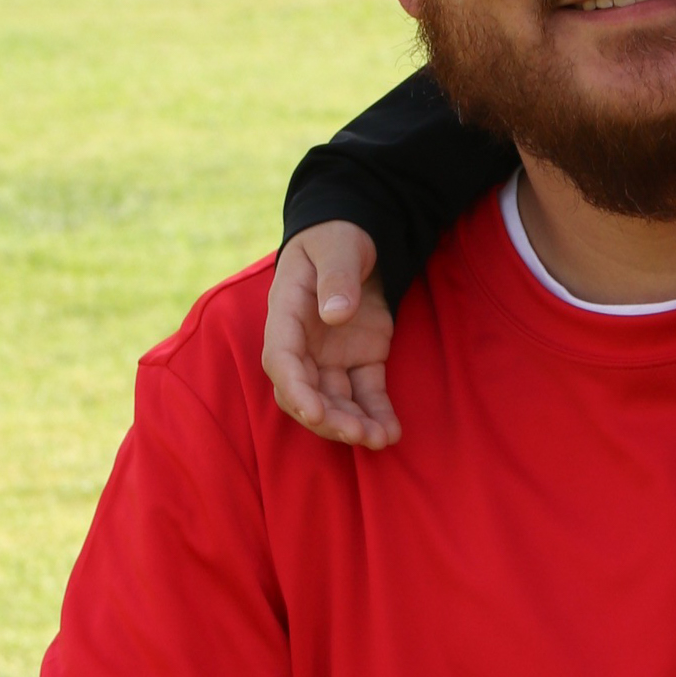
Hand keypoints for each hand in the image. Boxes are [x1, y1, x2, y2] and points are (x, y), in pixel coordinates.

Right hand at [263, 223, 399, 449]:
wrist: (358, 236)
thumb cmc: (337, 237)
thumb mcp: (336, 247)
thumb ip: (336, 277)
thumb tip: (335, 315)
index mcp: (288, 314)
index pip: (282, 360)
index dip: (295, 389)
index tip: (314, 411)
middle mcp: (304, 344)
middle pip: (306, 391)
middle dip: (328, 417)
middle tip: (358, 434)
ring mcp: (332, 355)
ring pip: (336, 399)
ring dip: (354, 423)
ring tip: (381, 439)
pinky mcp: (362, 359)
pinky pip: (367, 392)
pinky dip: (378, 413)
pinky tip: (392, 432)